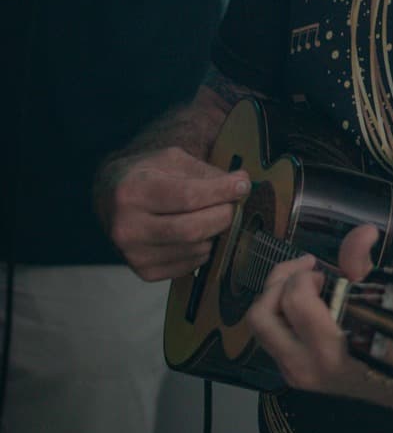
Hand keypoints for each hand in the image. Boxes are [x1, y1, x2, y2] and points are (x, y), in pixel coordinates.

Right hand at [97, 147, 251, 280]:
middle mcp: (127, 226)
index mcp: (132, 191)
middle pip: (193, 229)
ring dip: (215, 233)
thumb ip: (205, 172)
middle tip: (234, 204)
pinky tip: (198, 235)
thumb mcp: (170, 161)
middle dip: (223, 216)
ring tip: (213, 217)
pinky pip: (190, 265)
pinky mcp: (144, 271)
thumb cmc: (146, 176)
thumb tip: (241, 185)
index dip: (221, 192)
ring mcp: (134, 253)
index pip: (187, 196)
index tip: (243, 186)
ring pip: (195, 249)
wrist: (109, 198)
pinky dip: (203, 250)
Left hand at [246, 224, 378, 393]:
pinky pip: (270, 336)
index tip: (326, 273)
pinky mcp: (290, 373)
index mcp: (330, 350)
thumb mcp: (385, 302)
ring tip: (302, 284)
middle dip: (280, 280)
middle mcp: (304, 365)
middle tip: (305, 270)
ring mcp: (294, 372)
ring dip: (276, 295)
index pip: (295, 302)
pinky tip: (304, 305)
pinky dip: (281, 312)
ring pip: (260, 325)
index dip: (304, 276)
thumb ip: (363, 265)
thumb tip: (363, 231)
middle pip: (262, 314)